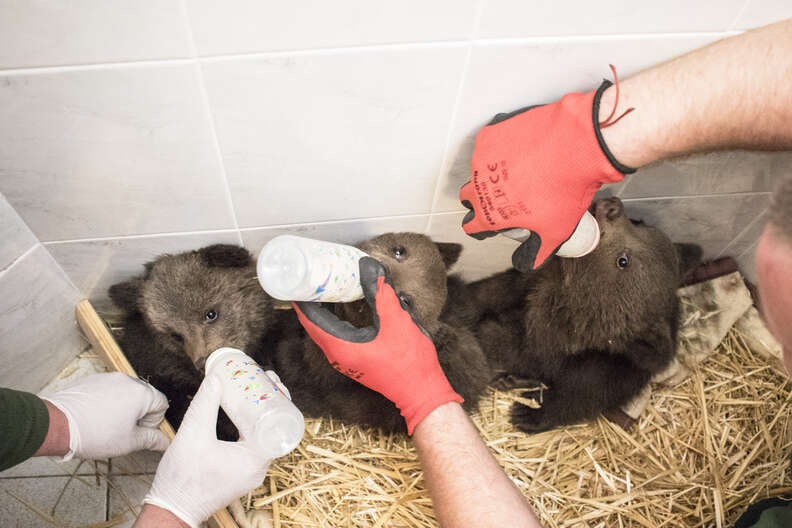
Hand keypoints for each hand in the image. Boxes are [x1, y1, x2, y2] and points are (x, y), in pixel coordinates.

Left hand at [42, 373, 169, 459]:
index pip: (162, 404)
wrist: (59, 424)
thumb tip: (164, 442)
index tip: (138, 432)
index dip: (153, 422)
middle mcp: (128, 380)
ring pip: (126, 392)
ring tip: (107, 424)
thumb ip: (151, 440)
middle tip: (124, 430)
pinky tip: (96, 416)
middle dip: (139, 413)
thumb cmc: (96, 434)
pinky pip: (109, 389)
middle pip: (145, 396)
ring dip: (123, 407)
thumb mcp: (129, 442)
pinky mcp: (93, 379)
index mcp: (142, 393)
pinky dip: (108, 401)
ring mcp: (109, 377)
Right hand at [144, 374, 271, 527]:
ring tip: (254, 393)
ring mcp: (250, 474)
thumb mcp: (193, 434)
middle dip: (270, 402)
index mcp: (254, 460)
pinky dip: (251, 429)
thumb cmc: (182, 479)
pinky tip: (243, 416)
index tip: (271, 380)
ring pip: (263, 438)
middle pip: (274, 428)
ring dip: (260, 415)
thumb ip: (204, 404)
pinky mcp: (240, 476)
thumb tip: (216, 378)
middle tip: (264, 380)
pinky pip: (253, 447)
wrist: (171, 509)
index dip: (278, 398)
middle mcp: (258, 470)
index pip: (279, 423)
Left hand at [293, 257, 461, 433]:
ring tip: (322, 289)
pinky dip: (332, 320)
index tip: (299, 278)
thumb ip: (380, 293)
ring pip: (324, 331)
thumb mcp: (396, 321)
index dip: (303, 298)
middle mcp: (337, 356)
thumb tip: (367, 266)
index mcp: (341, 347)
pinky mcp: (355, 361)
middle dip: (310, 301)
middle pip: (314, 324)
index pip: (311, 319)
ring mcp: (345, 361)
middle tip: (311, 277)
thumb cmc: (409, 362)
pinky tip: (340, 308)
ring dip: (321, 311)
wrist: (421, 392)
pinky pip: (334, 337)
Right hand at [459, 78, 632, 270]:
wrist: (577, 145)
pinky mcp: (491, 134)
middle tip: (505, 194)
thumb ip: (538, 252)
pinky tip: (524, 147)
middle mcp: (479, 186)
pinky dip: (503, 145)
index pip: (471, 225)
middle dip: (482, 196)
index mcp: (490, 213)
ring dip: (495, 169)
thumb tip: (531, 262)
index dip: (481, 226)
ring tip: (523, 167)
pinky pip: (491, 142)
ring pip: (480, 167)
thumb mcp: (556, 230)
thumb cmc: (566, 188)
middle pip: (469, 195)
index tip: (490, 222)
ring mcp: (482, 157)